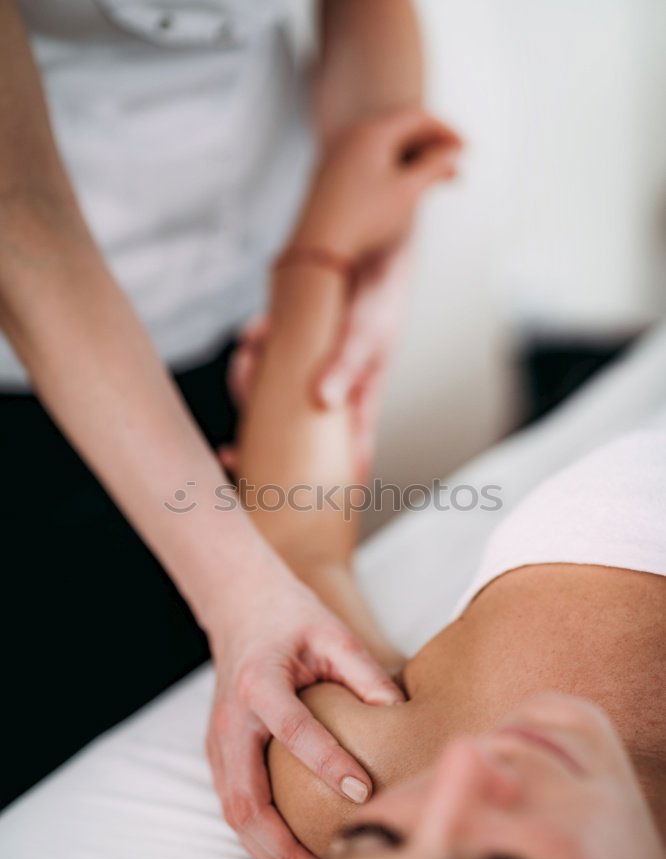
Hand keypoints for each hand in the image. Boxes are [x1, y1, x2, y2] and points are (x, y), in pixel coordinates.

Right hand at [205, 546, 403, 858]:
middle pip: (245, 797)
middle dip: (281, 841)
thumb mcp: (331, 632)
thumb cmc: (290, 619)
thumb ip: (364, 671)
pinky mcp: (219, 754)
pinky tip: (289, 855)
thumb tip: (399, 716)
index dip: (327, 762)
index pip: (293, 731)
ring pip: (234, 813)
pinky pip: (233, 806)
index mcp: (259, 683)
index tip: (363, 790)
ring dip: (266, 851)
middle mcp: (231, 719)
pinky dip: (257, 838)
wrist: (240, 607)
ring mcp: (218, 741)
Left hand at [223, 245, 410, 477]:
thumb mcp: (369, 331)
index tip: (280, 506)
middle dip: (260, 445)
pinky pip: (266, 355)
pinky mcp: (293, 338)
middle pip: (291, 433)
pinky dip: (257, 345)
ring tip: (251, 353)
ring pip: (271, 395)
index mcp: (355, 402)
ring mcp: (309, 365)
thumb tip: (322, 400)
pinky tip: (257, 331)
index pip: (340, 458)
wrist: (373, 234)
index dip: (311, 488)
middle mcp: (330, 390)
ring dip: (253, 382)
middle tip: (229, 453)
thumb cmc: (383, 290)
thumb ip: (348, 365)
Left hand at [293, 107, 461, 260]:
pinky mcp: (328, 177)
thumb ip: (433, 168)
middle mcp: (350, 136)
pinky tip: (401, 191)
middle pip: (399, 130)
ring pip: (382, 148)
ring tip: (431, 182)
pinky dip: (389, 169)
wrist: (318, 248)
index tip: (465, 150)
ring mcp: (336, 156)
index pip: (417, 118)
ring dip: (411, 160)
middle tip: (453, 169)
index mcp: (371, 132)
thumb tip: (451, 157)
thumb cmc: (363, 218)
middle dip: (430, 148)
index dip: (445, 131)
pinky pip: (366, 162)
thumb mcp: (407, 192)